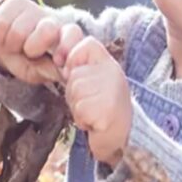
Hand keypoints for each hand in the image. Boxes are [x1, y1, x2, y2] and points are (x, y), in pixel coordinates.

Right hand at [0, 0, 61, 83]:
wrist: (8, 45)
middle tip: (29, 54)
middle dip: (33, 47)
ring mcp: (35, 9)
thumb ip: (49, 71)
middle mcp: (53, 20)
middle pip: (46, 29)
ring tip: (16, 47)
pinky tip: (6, 38)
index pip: (72, 33)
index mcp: (66, 38)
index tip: (58, 61)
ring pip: (18, 32)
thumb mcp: (38, 72)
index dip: (66, 45)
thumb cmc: (29, 62)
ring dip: (12, 46)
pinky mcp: (15, 2)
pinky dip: (0, 37)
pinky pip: (2, 23)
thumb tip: (63, 73)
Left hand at [60, 31, 131, 165]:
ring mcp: (111, 91)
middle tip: (90, 102)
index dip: (72, 55)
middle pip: (74, 74)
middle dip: (73, 92)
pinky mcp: (106, 111)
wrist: (122, 138)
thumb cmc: (102, 109)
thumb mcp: (93, 81)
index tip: (69, 69)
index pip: (86, 43)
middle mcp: (114, 73)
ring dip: (77, 106)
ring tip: (93, 111)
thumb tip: (59, 58)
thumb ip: (79, 66)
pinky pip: (79, 110)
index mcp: (109, 63)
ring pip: (74, 91)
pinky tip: (95, 122)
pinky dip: (82, 119)